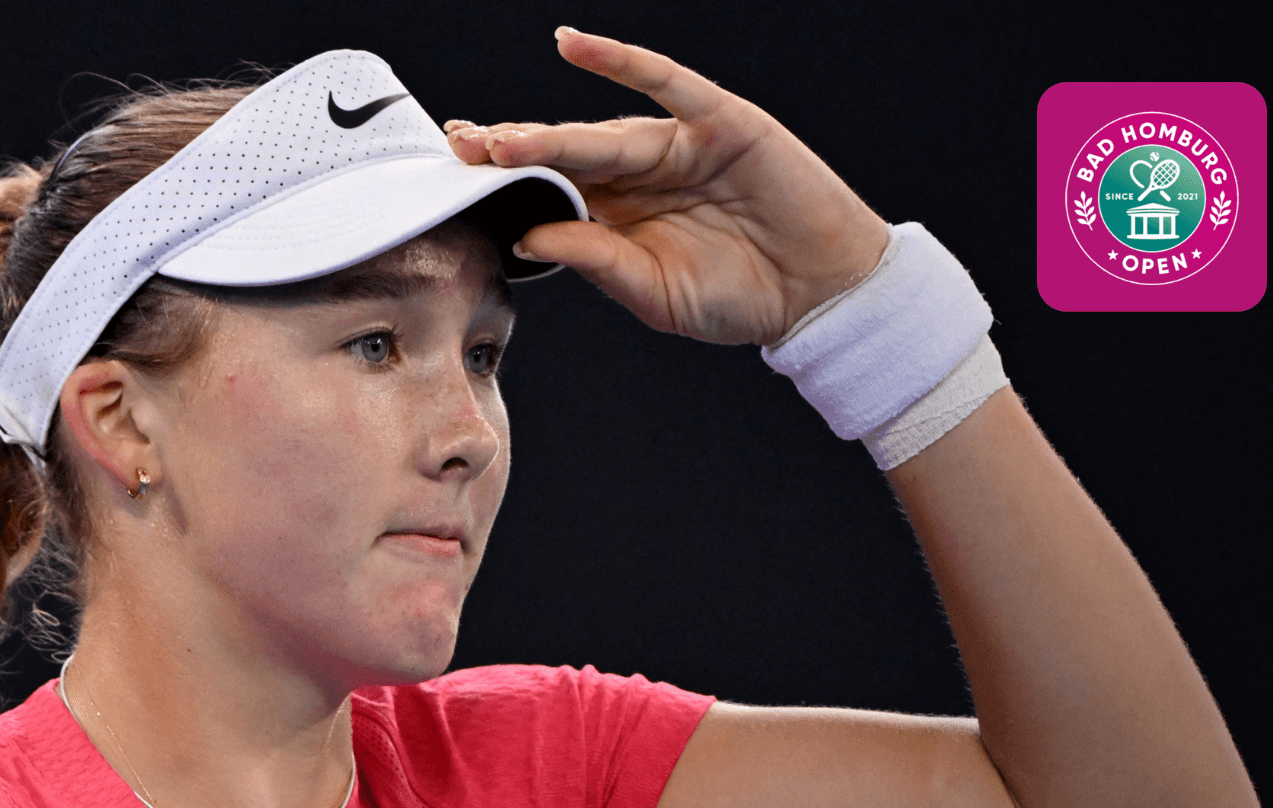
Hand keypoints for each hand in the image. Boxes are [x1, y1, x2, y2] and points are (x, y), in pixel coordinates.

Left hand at [447, 28, 889, 346]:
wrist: (819, 294)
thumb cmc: (740, 297)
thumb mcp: (653, 292)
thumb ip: (596, 261)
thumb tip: (528, 234)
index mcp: (619, 216)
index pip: (550, 191)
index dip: (506, 183)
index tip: (453, 180)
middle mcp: (639, 175)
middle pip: (561, 155)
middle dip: (508, 151)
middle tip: (458, 150)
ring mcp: (676, 145)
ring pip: (599, 131)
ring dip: (546, 132)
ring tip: (497, 139)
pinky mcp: (718, 123)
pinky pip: (665, 83)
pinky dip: (620, 61)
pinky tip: (575, 44)